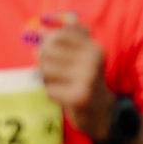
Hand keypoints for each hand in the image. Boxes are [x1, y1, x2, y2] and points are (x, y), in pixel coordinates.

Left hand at [37, 15, 113, 140]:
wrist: (101, 111)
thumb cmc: (85, 79)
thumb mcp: (83, 54)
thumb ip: (69, 37)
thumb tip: (41, 32)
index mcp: (94, 48)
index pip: (58, 36)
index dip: (48, 44)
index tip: (54, 55)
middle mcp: (93, 61)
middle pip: (47, 51)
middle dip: (45, 63)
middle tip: (55, 73)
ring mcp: (87, 79)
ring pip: (45, 70)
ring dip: (47, 79)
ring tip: (59, 84)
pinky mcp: (79, 97)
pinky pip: (49, 90)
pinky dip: (52, 94)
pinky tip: (64, 96)